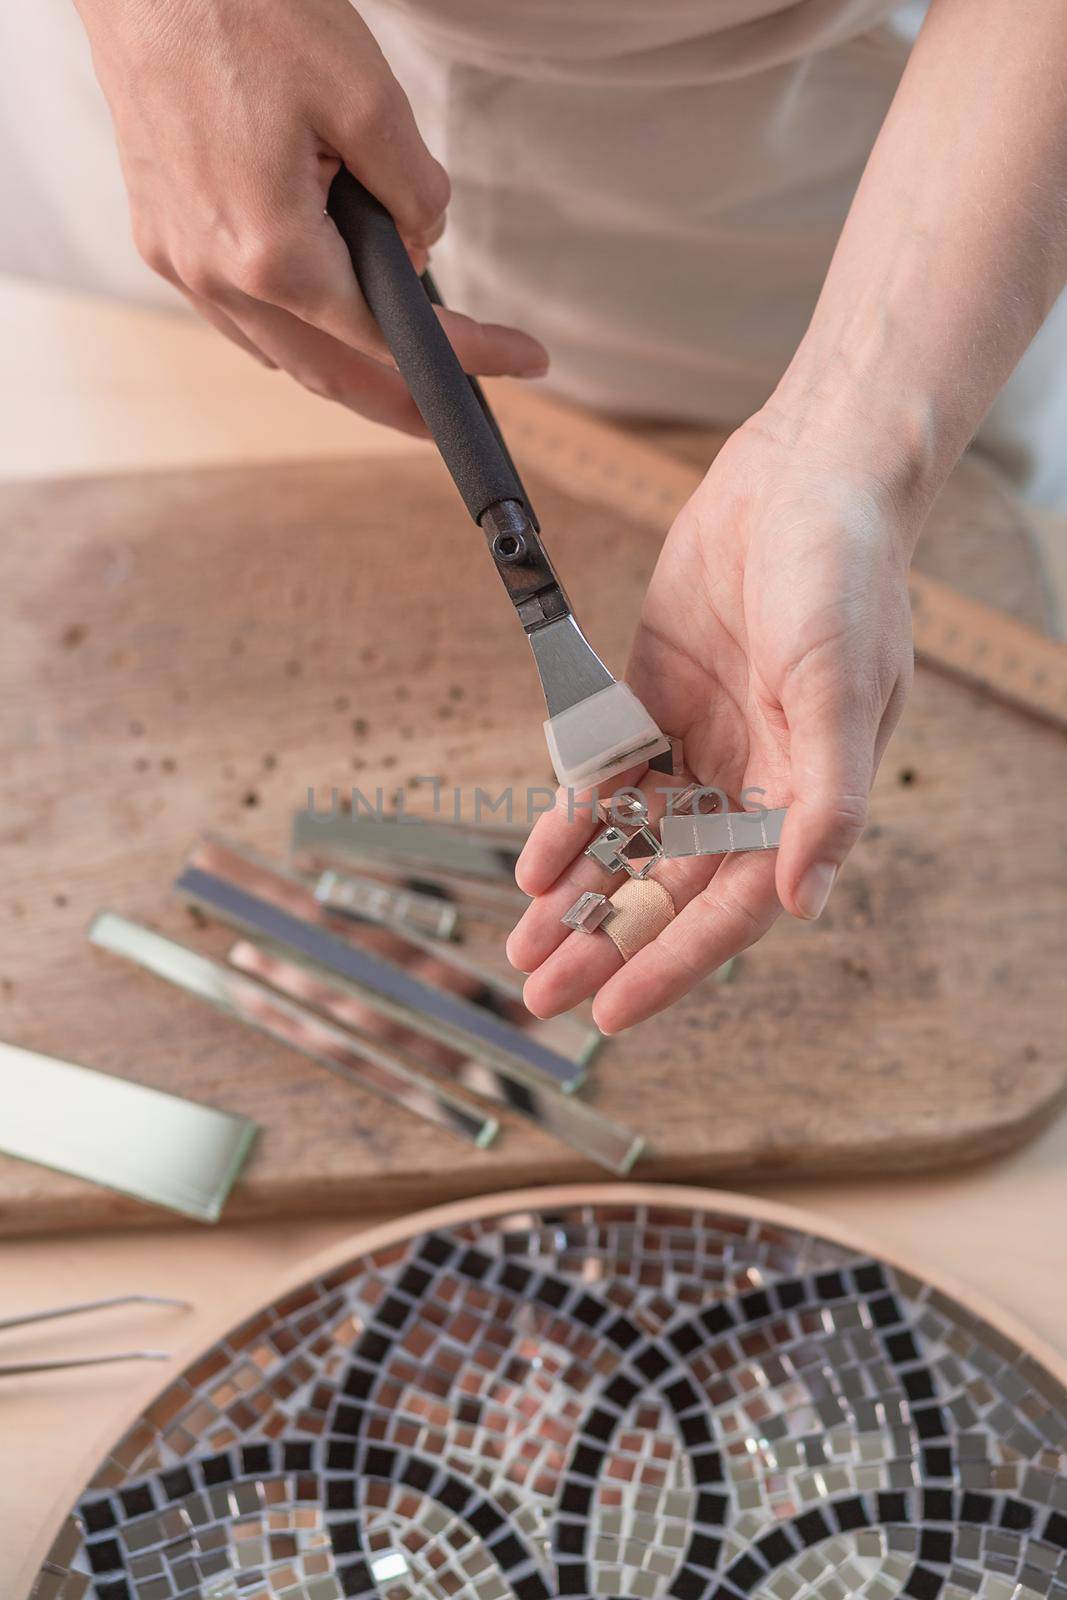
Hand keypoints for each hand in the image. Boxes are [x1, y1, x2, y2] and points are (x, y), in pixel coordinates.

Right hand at [74, 0, 547, 429]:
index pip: (390, 337)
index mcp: (273, 253)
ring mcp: (180, 258)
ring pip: (279, 352)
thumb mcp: (365, 94)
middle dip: (399, 404)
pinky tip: (324, 322)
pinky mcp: (160, 232)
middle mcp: (217, 273)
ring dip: (344, 373)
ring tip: (400, 377)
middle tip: (456, 414)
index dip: (466, 356)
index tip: (522, 362)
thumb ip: (413, 190)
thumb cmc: (242, 7)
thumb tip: (421, 248)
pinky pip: (237, 316)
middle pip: (329, 373)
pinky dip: (291, 333)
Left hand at [507, 410, 921, 1031]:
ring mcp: (700, 743)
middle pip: (670, 887)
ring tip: (524, 943)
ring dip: (581, 893)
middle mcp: (751, 782)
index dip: (672, 962)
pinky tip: (534, 860)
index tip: (612, 1011)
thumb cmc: (843, 576)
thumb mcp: (841, 689)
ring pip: (632, 841)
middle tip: (544, 994)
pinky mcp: (654, 699)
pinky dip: (571, 816)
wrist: (802, 475)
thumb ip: (826, 799)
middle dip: (608, 941)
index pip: (733, 907)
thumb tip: (805, 900)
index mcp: (804, 796)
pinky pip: (606, 777)